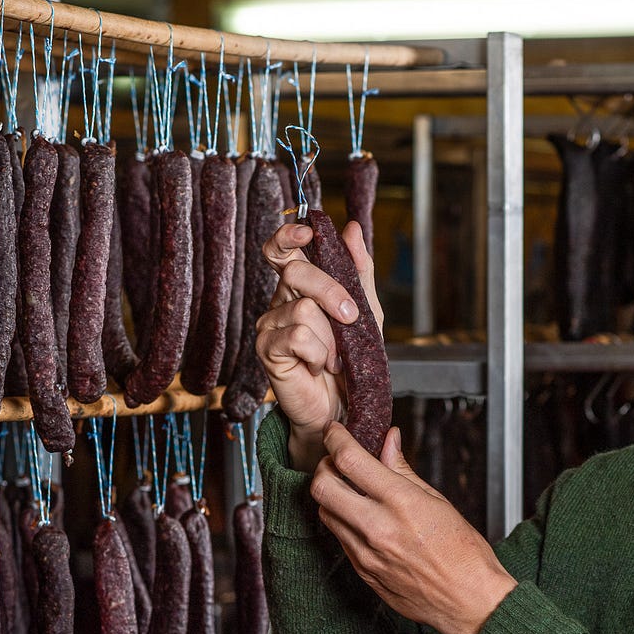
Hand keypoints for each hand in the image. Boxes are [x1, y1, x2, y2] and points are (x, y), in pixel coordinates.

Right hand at [256, 220, 384, 471]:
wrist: (344, 405)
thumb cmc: (352, 359)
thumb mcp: (366, 311)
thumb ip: (359, 271)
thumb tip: (352, 228)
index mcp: (300, 287)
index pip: (281, 250)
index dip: (289, 236)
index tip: (308, 233)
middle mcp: (280, 300)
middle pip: (294, 272)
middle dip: (331, 292)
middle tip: (350, 317)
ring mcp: (269, 325)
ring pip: (302, 309)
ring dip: (330, 337)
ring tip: (334, 356)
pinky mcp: (266, 350)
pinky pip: (296, 337)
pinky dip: (318, 353)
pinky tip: (319, 366)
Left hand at [310, 422, 517, 633]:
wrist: (470, 602)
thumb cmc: (464, 553)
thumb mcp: (438, 501)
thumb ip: (405, 470)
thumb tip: (389, 441)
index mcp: (402, 503)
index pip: (350, 460)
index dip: (336, 439)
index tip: (335, 431)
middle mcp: (378, 528)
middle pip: (322, 486)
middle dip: (323, 465)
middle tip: (335, 460)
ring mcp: (366, 553)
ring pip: (325, 513)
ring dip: (329, 494)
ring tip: (348, 488)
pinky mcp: (362, 572)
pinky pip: (339, 538)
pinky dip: (342, 520)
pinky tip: (360, 516)